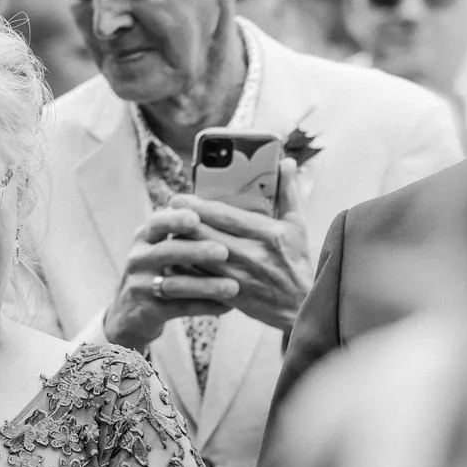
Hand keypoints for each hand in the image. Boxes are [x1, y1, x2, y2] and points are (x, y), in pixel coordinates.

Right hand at [101, 206, 242, 351]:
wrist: (129, 313)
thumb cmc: (157, 271)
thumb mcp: (160, 246)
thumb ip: (184, 231)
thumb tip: (223, 209)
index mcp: (145, 237)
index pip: (158, 222)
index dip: (176, 219)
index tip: (197, 218)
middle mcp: (139, 259)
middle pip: (166, 251)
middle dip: (195, 251)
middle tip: (224, 252)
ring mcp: (140, 286)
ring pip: (174, 284)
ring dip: (205, 285)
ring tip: (233, 287)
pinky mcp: (148, 311)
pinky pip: (179, 308)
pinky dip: (204, 307)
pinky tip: (227, 307)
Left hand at [169, 157, 309, 331]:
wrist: (300, 305)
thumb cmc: (297, 261)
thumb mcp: (297, 225)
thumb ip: (288, 193)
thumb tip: (287, 162)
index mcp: (268, 234)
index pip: (225, 216)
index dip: (198, 206)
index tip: (179, 197)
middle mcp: (252, 255)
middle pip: (206, 235)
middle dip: (183, 222)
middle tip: (166, 212)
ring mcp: (240, 277)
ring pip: (199, 258)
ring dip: (181, 246)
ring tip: (168, 234)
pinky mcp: (231, 295)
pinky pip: (200, 280)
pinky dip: (185, 270)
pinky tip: (174, 260)